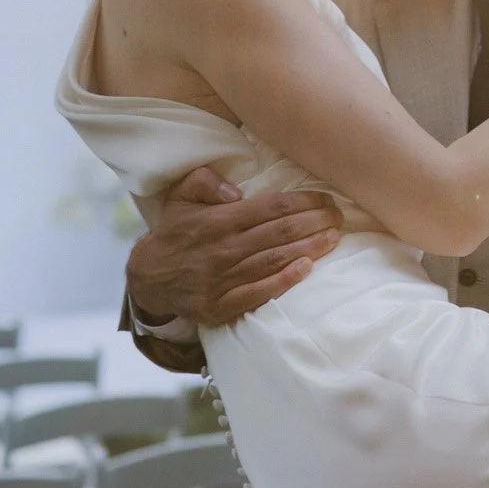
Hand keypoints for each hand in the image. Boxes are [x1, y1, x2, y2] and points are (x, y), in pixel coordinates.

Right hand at [126, 167, 342, 324]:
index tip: (326, 198)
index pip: (271, 207)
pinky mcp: (221, 306)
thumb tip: (234, 191)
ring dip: (309, 249)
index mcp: (217, 220)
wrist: (148, 278)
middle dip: (315, 222)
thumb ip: (205, 181)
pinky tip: (307, 269)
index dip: (303, 202)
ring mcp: (222, 279)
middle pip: (280, 233)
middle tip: (340, 216)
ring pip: (275, 260)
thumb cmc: (174, 232)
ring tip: (334, 238)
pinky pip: (259, 293)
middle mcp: (223, 248)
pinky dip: (284, 281)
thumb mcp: (181, 196)